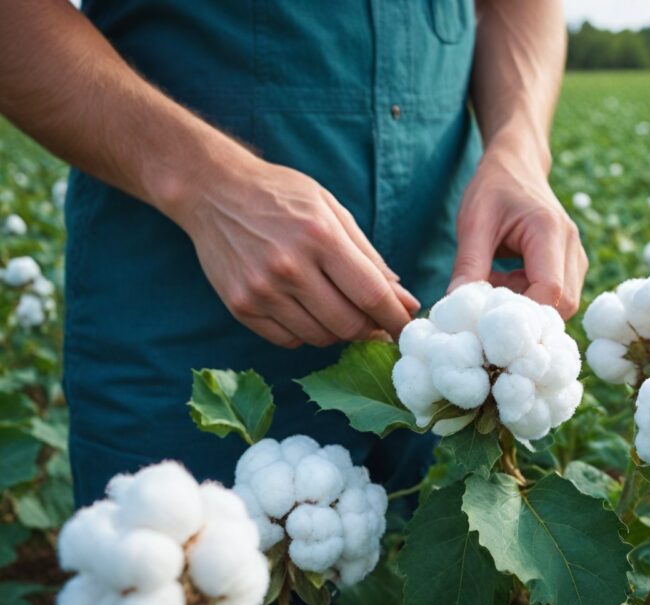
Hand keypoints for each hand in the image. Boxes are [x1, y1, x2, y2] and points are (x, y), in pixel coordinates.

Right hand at [171, 154, 418, 347]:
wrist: (213, 190)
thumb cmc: (281, 196)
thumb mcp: (331, 210)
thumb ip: (368, 257)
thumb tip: (402, 298)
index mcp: (320, 237)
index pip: (371, 294)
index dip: (395, 318)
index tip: (408, 328)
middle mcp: (289, 267)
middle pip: (348, 325)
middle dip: (370, 330)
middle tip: (375, 322)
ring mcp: (262, 290)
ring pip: (320, 338)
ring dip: (339, 332)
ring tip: (338, 310)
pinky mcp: (241, 306)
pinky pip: (289, 340)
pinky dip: (307, 334)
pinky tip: (307, 311)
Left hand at [450, 143, 586, 318]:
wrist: (517, 166)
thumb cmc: (494, 188)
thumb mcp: (473, 222)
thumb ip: (468, 265)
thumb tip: (456, 306)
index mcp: (549, 231)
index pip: (550, 291)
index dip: (521, 314)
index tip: (487, 318)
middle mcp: (572, 246)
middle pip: (562, 305)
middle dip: (524, 314)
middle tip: (487, 300)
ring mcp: (576, 258)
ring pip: (560, 305)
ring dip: (523, 305)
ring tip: (493, 281)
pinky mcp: (571, 266)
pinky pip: (556, 297)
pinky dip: (527, 297)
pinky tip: (503, 279)